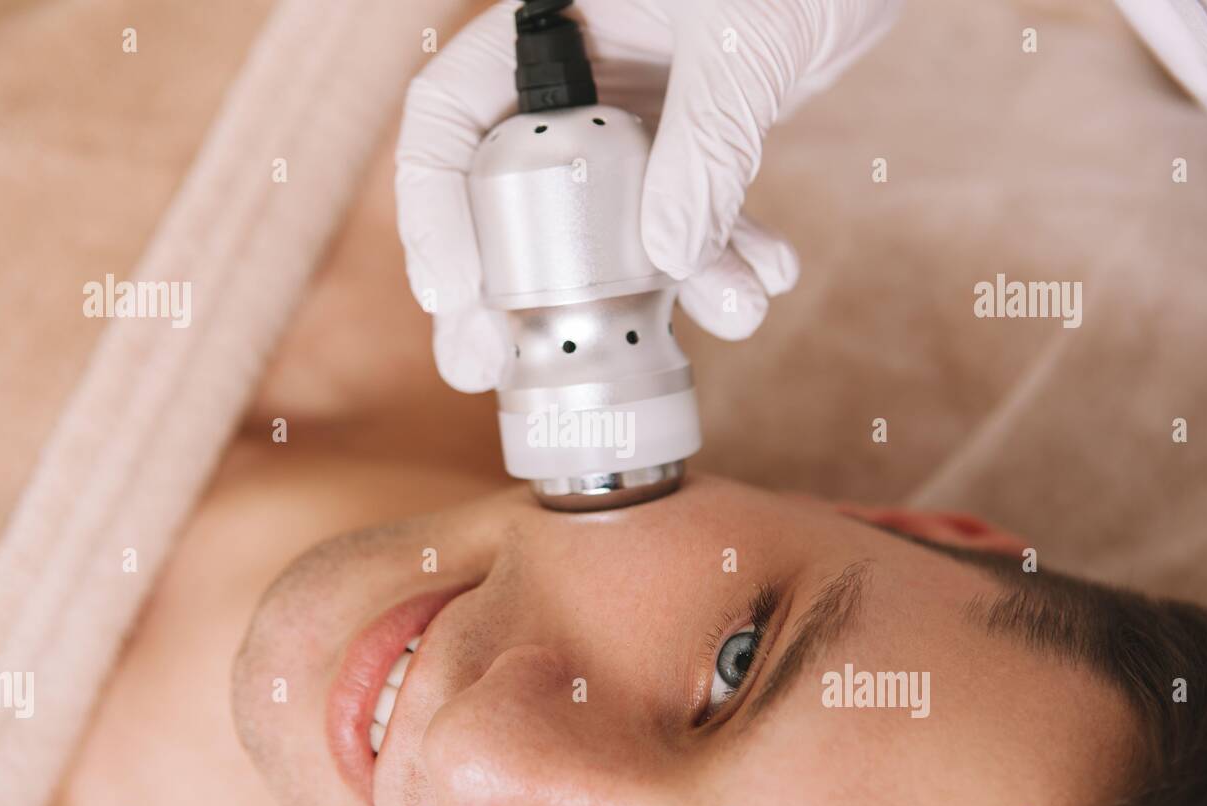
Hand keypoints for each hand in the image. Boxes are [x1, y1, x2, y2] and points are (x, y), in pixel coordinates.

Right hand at [396, 0, 900, 391]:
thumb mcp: (743, 37)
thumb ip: (704, 144)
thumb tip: (668, 257)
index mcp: (551, 24)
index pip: (449, 119)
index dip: (435, 211)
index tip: (455, 299)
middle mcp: (579, 77)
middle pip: (510, 197)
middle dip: (520, 292)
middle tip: (494, 369)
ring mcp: (636, 115)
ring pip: (611, 229)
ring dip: (666, 288)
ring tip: (736, 314)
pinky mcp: (695, 141)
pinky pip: (690, 219)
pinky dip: (728, 257)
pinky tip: (771, 275)